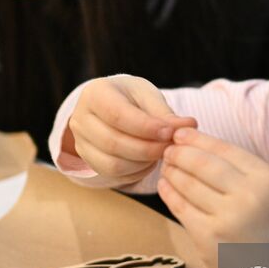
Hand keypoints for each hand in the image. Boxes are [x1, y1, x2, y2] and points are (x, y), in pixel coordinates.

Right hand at [65, 76, 195, 182]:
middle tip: (172, 148)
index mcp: (95, 93)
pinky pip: (112, 174)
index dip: (147, 128)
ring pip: (112, 164)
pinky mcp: (86, 159)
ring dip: (143, 163)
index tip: (171, 133)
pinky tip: (149, 162)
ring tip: (162, 153)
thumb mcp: (148, 96)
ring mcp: (80, 141)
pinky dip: (135, 172)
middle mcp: (80, 118)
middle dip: (148, 149)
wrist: (110, 105)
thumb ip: (165, 113)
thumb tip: (188, 126)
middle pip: (114, 143)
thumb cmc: (132, 97)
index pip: (119, 115)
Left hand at [159, 128, 268, 267]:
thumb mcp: (267, 192)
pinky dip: (169, 193)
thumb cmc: (268, 230)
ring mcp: (228, 217)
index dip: (197, 138)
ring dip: (171, 171)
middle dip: (179, 152)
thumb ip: (239, 169)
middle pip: (202, 163)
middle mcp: (249, 195)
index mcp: (266, 178)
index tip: (180, 134)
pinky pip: (181, 208)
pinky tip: (164, 186)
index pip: (223, 148)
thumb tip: (196, 143)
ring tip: (166, 166)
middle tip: (167, 149)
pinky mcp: (209, 238)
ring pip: (188, 184)